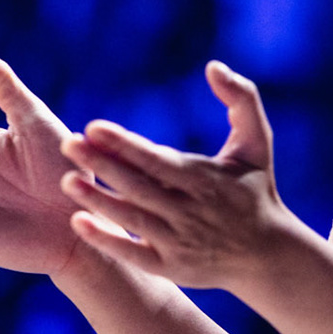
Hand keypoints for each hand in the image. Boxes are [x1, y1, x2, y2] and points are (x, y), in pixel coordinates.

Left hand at [59, 61, 305, 291]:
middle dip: (102, 165)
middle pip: (139, 187)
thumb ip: (242, 98)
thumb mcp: (258, 141)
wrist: (267, 255)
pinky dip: (107, 240)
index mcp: (207, 180)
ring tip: (65, 181)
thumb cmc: (256, 189)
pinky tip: (79, 223)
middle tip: (67, 144)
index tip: (93, 127)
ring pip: (133, 219)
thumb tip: (213, 66)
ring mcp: (180, 242)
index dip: (125, 145)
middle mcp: (191, 211)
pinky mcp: (171, 267)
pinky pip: (133, 254)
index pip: (158, 160)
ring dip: (98, 200)